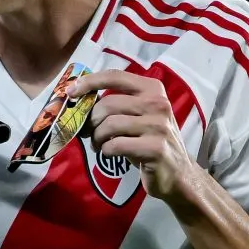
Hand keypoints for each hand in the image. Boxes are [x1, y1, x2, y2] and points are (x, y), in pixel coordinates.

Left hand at [69, 69, 192, 200]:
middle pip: (108, 104)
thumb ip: (116, 104)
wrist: (177, 172)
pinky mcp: (155, 148)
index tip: (71, 92)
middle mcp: (158, 103)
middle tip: (89, 133)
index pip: (115, 76)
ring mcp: (159, 126)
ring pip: (110, 124)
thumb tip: (77, 100)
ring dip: (97, 137)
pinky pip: (116, 145)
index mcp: (152, 89)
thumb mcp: (137, 116)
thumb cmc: (149, 141)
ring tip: (99, 145)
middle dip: (92, 120)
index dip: (90, 82)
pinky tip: (110, 153)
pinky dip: (106, 150)